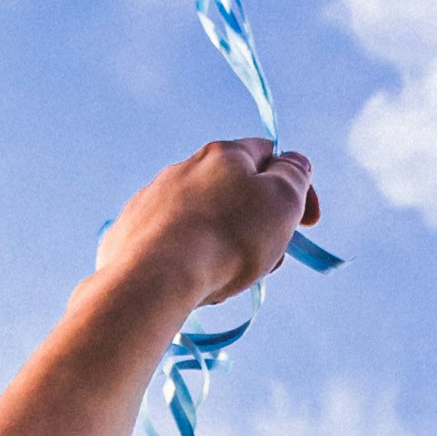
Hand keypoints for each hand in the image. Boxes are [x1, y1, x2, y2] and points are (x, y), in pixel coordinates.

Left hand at [94, 136, 321, 318]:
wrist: (154, 278)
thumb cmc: (228, 238)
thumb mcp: (281, 201)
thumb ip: (294, 175)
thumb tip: (294, 162)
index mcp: (222, 154)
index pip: (269, 155)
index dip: (296, 187)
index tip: (308, 223)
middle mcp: (182, 169)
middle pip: (235, 192)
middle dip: (260, 224)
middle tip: (269, 260)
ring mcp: (151, 200)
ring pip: (203, 220)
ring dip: (225, 243)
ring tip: (230, 277)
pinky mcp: (129, 233)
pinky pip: (170, 243)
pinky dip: (189, 258)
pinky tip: (193, 281)